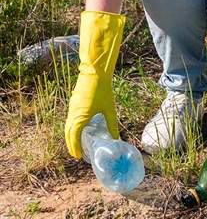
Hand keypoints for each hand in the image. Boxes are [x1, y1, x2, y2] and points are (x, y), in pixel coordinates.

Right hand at [65, 11, 124, 158]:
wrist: (94, 72)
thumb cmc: (102, 90)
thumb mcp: (109, 108)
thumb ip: (112, 124)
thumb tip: (116, 138)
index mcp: (80, 116)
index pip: (74, 136)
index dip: (75, 147)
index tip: (78, 156)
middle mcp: (73, 113)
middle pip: (68, 133)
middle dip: (71, 145)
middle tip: (77, 154)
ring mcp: (71, 107)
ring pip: (67, 126)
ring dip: (70, 136)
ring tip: (76, 145)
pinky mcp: (73, 103)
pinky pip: (69, 119)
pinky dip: (71, 127)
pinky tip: (79, 129)